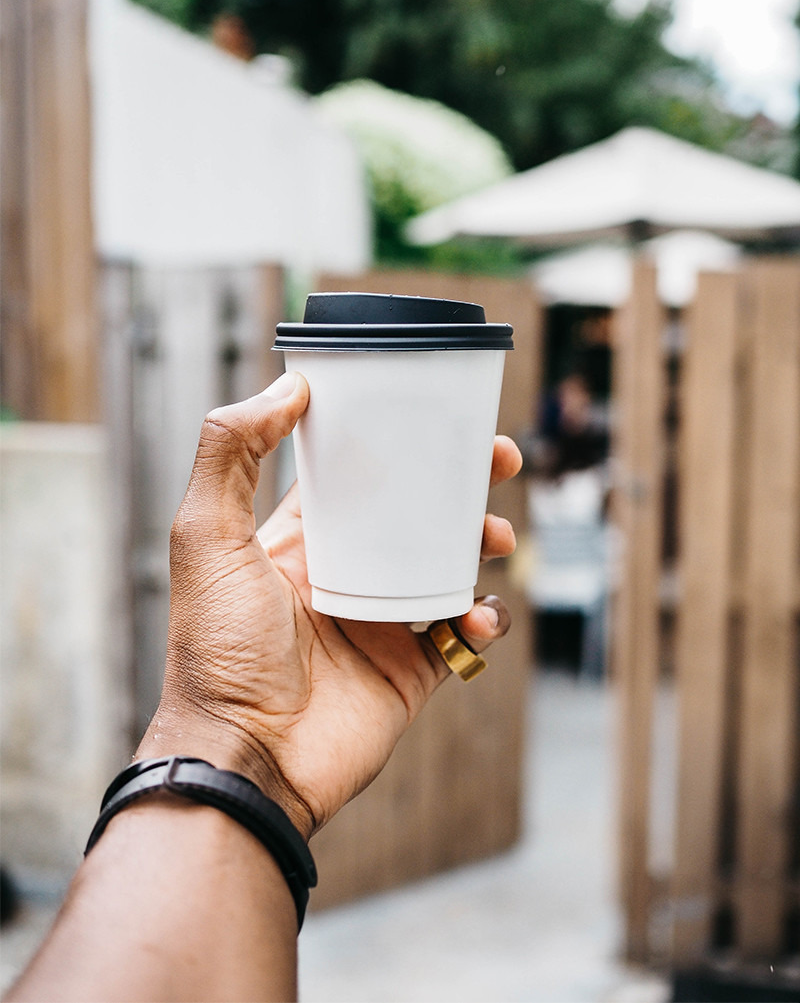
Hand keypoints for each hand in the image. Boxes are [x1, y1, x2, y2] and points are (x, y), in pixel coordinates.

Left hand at [136, 371, 521, 837]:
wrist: (245, 761)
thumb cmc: (214, 652)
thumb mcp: (205, 536)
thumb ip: (231, 453)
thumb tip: (288, 387)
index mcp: (298, 539)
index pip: (356, 472)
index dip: (397, 438)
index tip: (437, 411)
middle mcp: (345, 573)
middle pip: (417, 509)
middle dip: (462, 480)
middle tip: (497, 459)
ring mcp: (382, 621)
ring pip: (452, 563)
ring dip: (484, 539)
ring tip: (497, 535)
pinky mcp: (413, 670)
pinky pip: (465, 630)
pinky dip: (486, 613)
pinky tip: (478, 610)